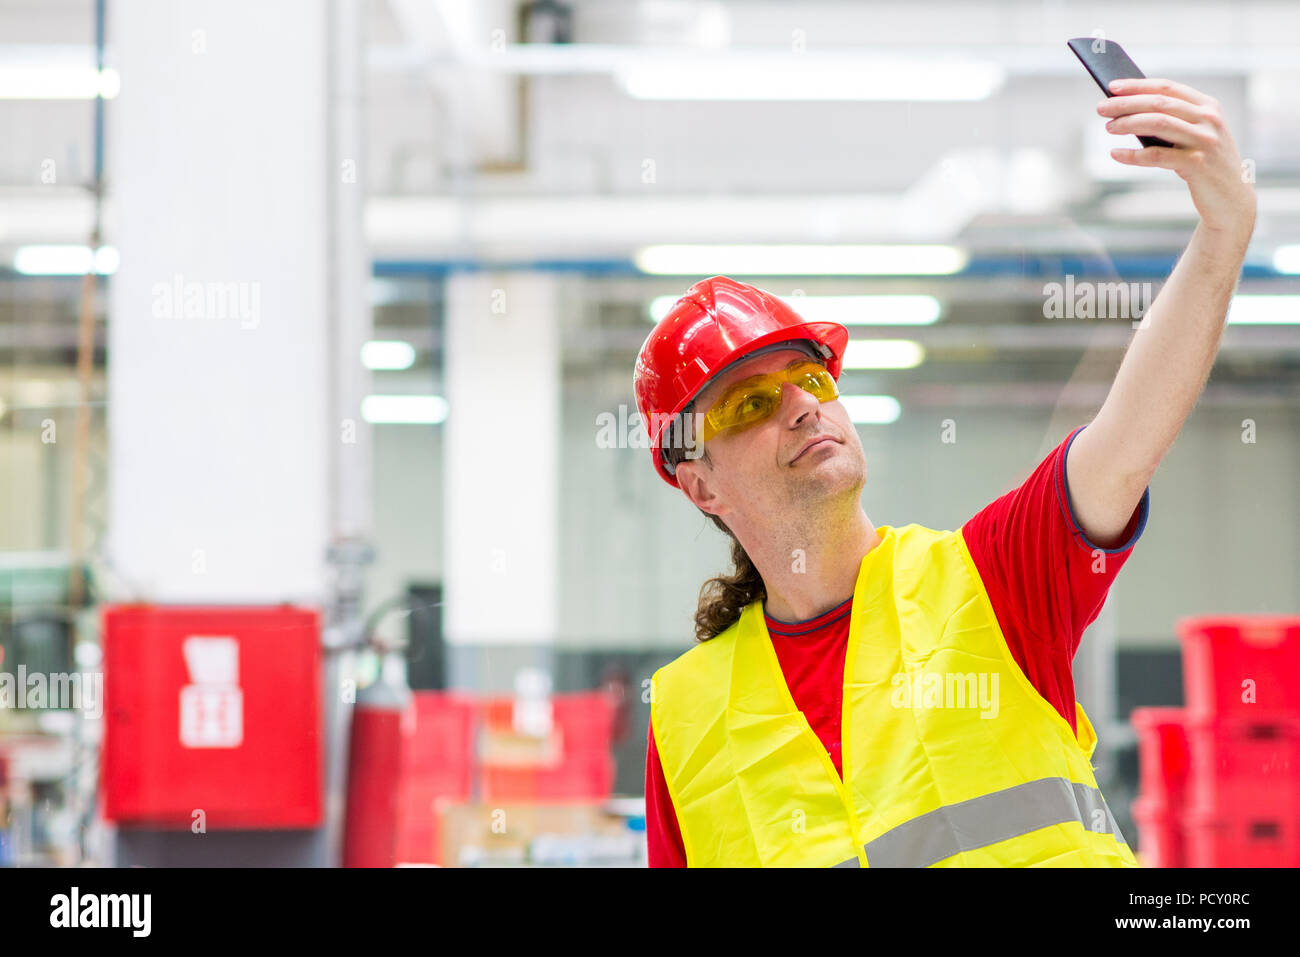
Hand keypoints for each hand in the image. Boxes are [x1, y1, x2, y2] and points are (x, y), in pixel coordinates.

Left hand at [1097, 77, 1256, 237]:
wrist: (1231, 199)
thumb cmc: (1204, 164)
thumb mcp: (1195, 136)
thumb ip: (1173, 121)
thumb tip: (1128, 112)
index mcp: (1208, 106)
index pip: (1167, 87)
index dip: (1138, 85)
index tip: (1112, 87)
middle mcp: (1209, 119)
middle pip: (1159, 103)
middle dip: (1126, 104)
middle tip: (1101, 108)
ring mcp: (1204, 141)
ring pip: (1157, 123)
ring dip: (1127, 123)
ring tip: (1108, 127)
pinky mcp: (1197, 164)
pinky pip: (1156, 156)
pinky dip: (1132, 154)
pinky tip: (1116, 154)